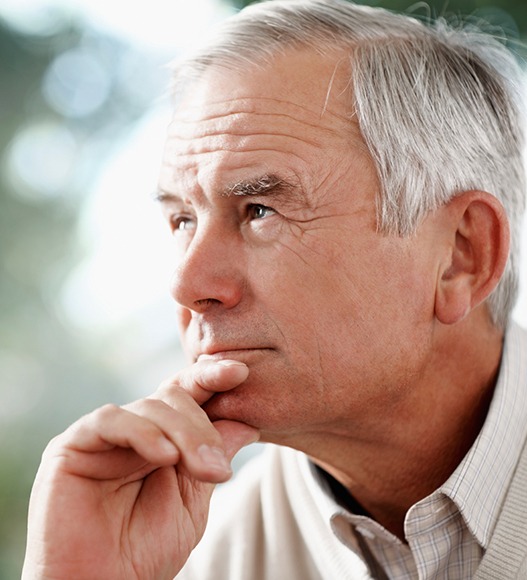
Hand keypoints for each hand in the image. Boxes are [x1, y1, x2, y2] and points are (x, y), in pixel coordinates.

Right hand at [22, 359, 258, 579]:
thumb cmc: (144, 550)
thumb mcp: (194, 499)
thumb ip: (213, 457)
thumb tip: (248, 423)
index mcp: (160, 438)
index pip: (187, 394)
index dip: (211, 378)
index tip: (241, 371)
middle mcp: (131, 430)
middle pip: (173, 397)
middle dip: (202, 427)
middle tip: (219, 468)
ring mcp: (101, 435)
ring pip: (150, 406)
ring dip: (184, 434)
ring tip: (202, 472)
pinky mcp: (71, 445)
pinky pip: (112, 419)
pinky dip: (145, 433)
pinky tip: (165, 457)